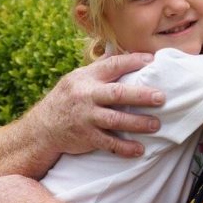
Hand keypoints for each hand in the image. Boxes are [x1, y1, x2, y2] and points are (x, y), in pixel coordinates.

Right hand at [29, 53, 164, 156]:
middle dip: (141, 96)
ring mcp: (86, 117)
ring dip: (137, 123)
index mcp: (86, 77)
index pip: (113, 65)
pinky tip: (139, 150)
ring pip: (115, 120)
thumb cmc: (68, 99)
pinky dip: (124, 148)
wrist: (41, 128)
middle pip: (117, 94)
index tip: (153, 60)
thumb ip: (101, 69)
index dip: (133, 61)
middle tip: (161, 97)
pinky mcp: (86, 137)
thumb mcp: (77, 78)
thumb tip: (125, 52)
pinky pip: (108, 143)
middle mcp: (86, 95)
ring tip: (156, 125)